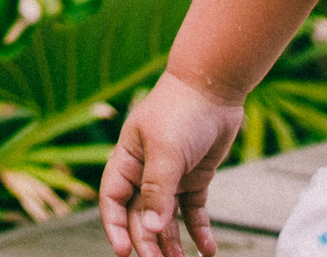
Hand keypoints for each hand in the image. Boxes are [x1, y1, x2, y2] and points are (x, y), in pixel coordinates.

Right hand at [100, 74, 241, 256]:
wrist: (213, 87)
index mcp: (127, 160)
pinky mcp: (195, 178)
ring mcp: (171, 177)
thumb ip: (157, 190)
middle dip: (148, 242)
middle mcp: (145, 172)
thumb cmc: (181, 110)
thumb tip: (150, 228)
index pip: (113, 200)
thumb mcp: (166, 150)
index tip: (125, 252)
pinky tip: (207, 250)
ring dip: (172, 243)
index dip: (115, 227)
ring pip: (166, 220)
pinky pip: (193, 212)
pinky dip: (199, 231)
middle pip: (140, 216)